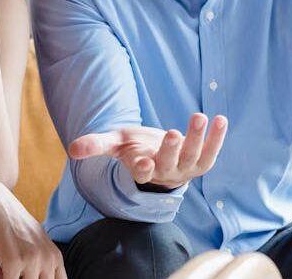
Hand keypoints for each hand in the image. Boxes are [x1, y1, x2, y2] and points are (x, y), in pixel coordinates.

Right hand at [0, 178, 66, 278]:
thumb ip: (43, 261)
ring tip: (7, 269)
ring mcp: (31, 261)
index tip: (30, 276)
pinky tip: (0, 268)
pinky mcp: (13, 262)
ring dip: (14, 278)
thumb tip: (40, 276)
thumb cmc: (12, 221)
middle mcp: (47, 259)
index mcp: (55, 256)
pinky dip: (2, 278)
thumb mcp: (37, 241)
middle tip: (17, 273)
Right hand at [68, 114, 227, 189]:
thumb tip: (71, 149)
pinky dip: (217, 138)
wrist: (158, 158)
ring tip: (200, 117)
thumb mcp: (114, 144)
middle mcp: (165, 173)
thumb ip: (95, 145)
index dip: (142, 168)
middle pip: (168, 164)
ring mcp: (185, 169)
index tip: (140, 162)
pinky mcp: (200, 163)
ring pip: (192, 157)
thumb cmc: (134, 148)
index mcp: (142, 170)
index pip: (142, 173)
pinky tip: (221, 119)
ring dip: (197, 138)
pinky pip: (211, 152)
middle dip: (170, 150)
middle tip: (171, 133)